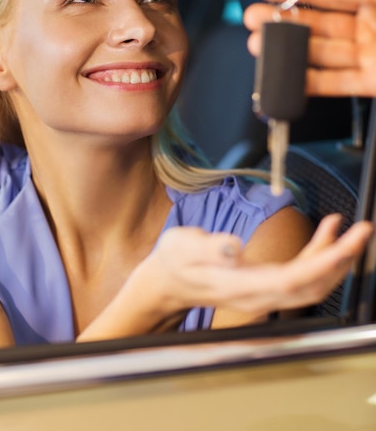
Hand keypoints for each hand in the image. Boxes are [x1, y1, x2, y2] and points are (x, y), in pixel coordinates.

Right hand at [150, 215, 371, 315]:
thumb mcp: (182, 246)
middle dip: (341, 260)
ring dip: (336, 259)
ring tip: (352, 230)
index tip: (345, 242)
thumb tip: (233, 247)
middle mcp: (257, 295)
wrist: (168, 281)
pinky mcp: (265, 284)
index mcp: (240, 286)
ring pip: (311, 284)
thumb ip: (208, 247)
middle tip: (362, 232)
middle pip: (311, 287)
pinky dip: (318, 255)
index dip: (323, 262)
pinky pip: (300, 275)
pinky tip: (325, 234)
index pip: (292, 280)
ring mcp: (263, 292)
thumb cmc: (175, 262)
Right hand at [244, 0, 375, 96]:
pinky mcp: (372, 83)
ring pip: (319, 54)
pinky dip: (308, 83)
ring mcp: (370, 55)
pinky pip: (335, 84)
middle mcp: (369, 24)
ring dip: (286, 51)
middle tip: (253, 17)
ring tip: (259, 45)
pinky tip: (287, 75)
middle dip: (280, 20)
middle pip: (315, 24)